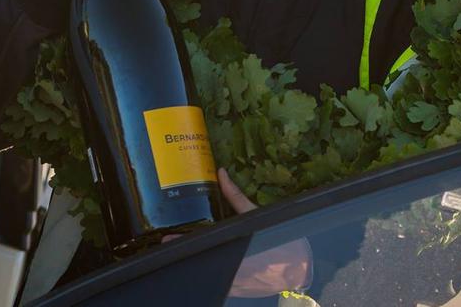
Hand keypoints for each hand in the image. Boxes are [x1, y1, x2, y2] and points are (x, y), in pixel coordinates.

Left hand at [162, 168, 311, 297]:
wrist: (294, 265)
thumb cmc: (275, 237)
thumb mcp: (254, 213)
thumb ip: (235, 196)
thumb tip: (221, 173)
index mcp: (229, 246)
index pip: (198, 245)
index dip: (179, 242)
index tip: (165, 238)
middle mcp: (226, 265)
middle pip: (197, 258)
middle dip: (184, 248)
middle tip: (168, 240)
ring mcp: (228, 279)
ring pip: (205, 267)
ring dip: (195, 257)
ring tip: (182, 245)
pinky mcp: (234, 287)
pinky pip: (216, 275)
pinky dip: (210, 265)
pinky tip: (205, 256)